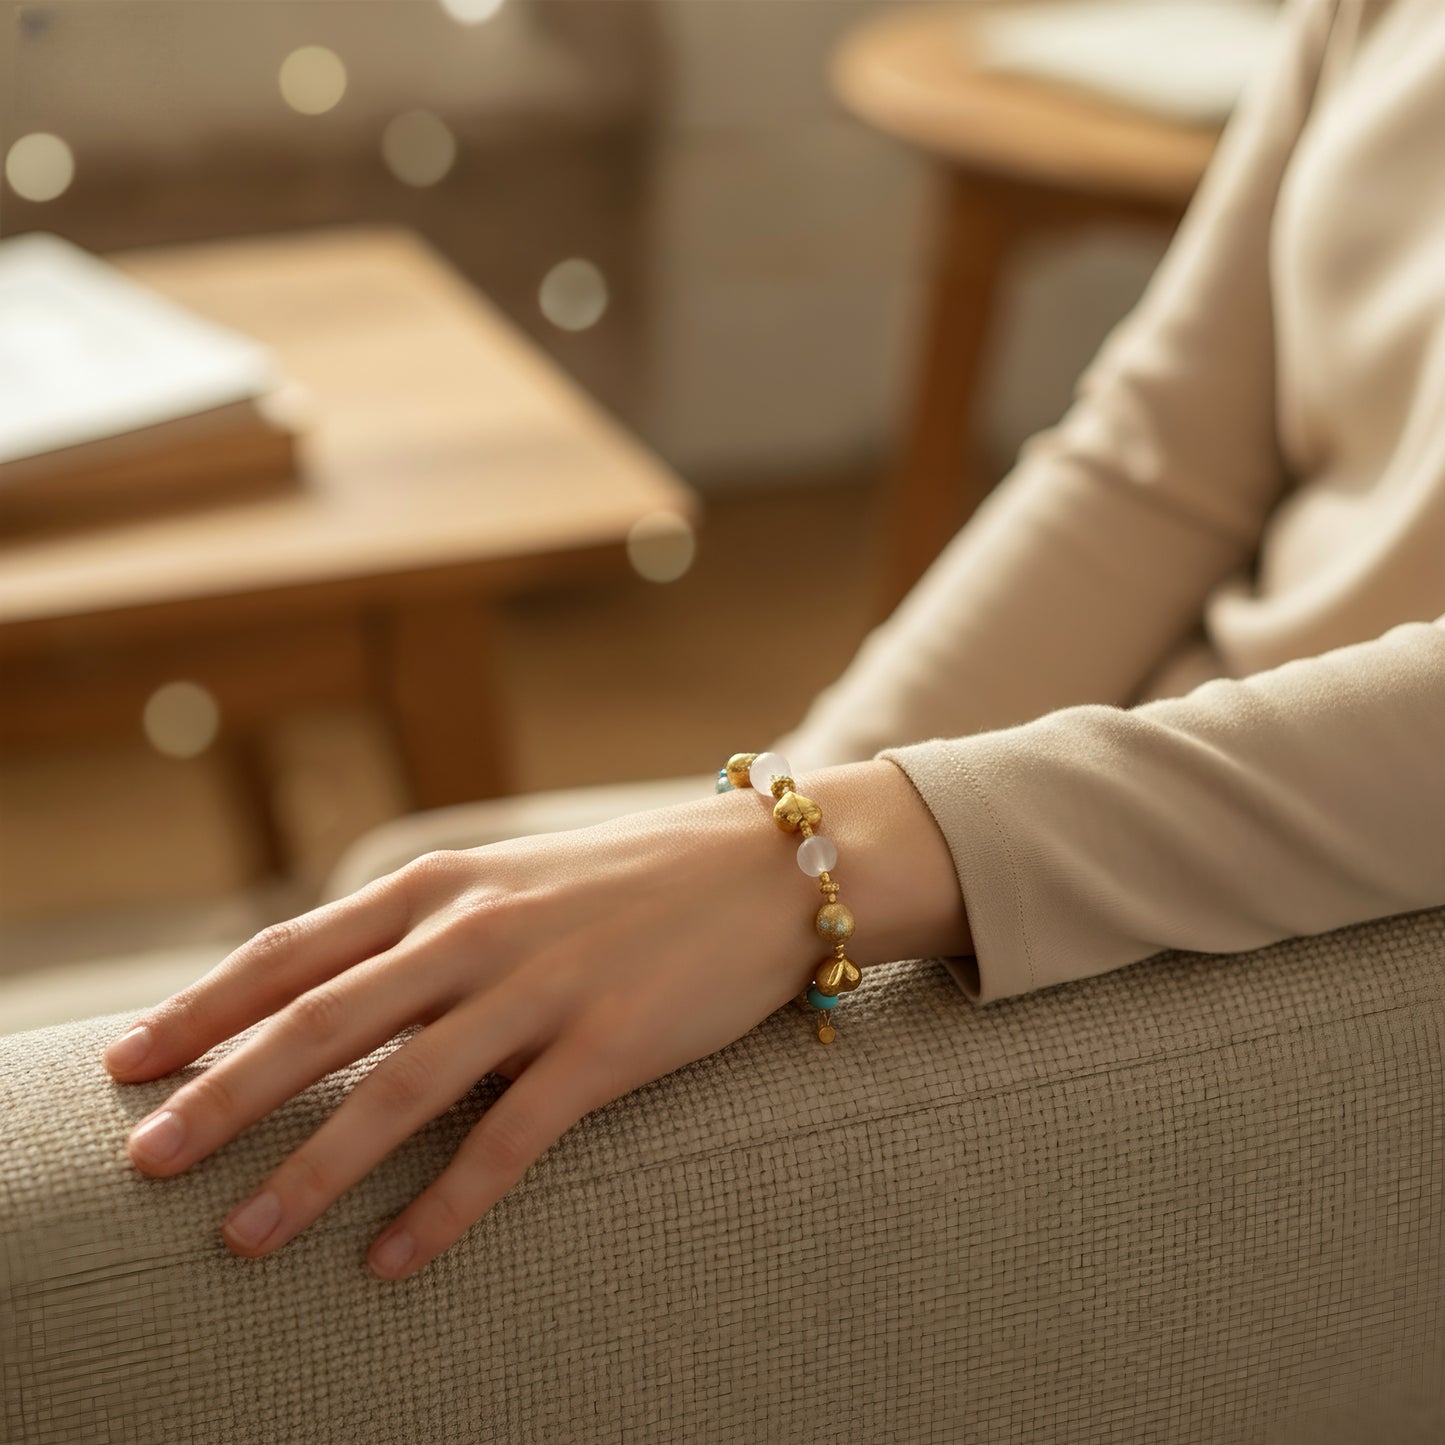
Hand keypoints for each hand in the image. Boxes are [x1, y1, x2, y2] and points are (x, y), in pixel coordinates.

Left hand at [101, 759, 969, 1280]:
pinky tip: (391, 1263)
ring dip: (312, 1171)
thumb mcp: (511, 878)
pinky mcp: (609, 1045)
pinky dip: (442, 1208)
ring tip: (242, 1238)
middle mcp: (477, 930)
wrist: (766, 869)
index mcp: (444, 884)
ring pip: (401, 1090)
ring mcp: (544, 987)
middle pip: (323, 1023)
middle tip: (143, 1163)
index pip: (295, 951)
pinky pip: (509, 1142)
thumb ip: (424, 927)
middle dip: (222, 1097)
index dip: (202, 1007)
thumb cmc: (629, 880)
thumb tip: (328, 993)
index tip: (128, 1061)